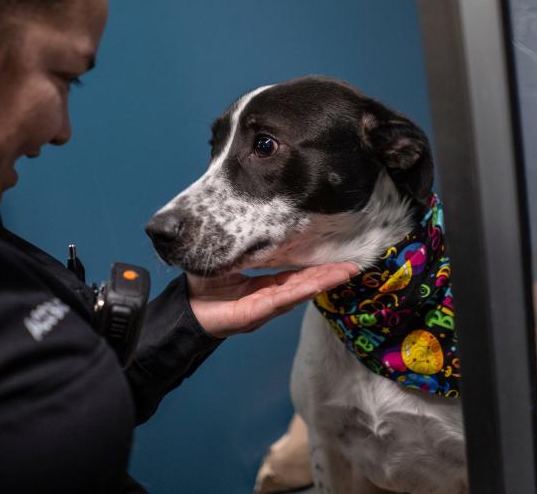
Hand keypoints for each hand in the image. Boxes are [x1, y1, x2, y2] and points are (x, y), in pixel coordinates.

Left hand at [186, 262, 358, 337]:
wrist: (183, 310)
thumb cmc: (201, 287)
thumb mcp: (224, 260)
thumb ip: (241, 248)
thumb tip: (250, 223)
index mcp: (263, 286)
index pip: (295, 276)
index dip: (316, 268)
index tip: (337, 257)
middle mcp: (269, 299)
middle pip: (304, 285)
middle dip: (329, 275)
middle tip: (353, 265)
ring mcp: (264, 308)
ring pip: (298, 292)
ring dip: (322, 282)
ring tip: (345, 272)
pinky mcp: (255, 314)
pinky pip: (280, 300)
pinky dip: (300, 291)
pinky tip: (317, 284)